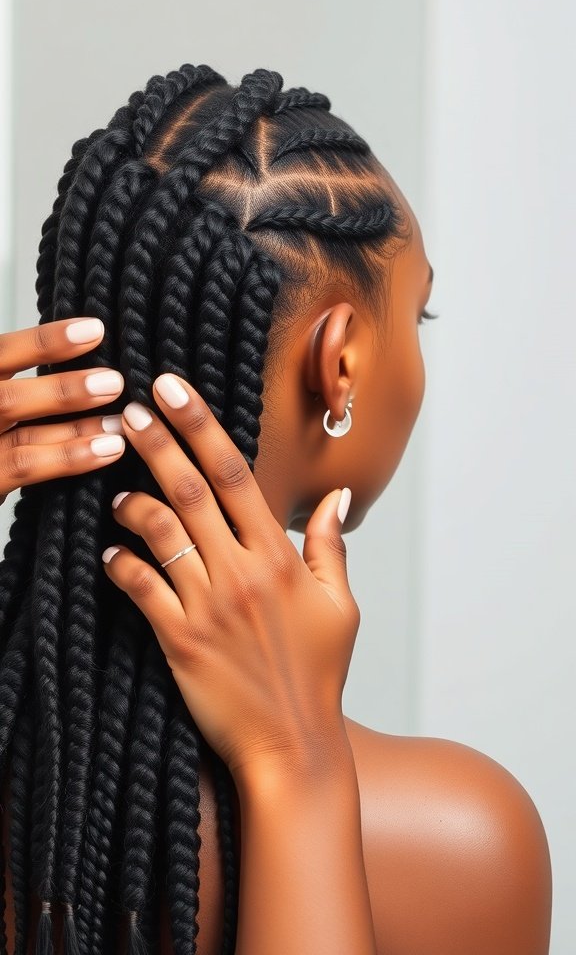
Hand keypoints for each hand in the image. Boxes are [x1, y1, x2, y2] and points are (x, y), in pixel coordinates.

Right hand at [0, 317, 126, 506]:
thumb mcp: (5, 395)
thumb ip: (32, 384)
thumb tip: (92, 359)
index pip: (3, 353)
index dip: (45, 341)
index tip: (95, 330)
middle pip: (8, 397)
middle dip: (63, 389)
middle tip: (114, 383)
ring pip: (23, 435)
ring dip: (76, 428)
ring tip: (119, 424)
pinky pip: (25, 467)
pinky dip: (68, 458)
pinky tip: (106, 451)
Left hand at [101, 373, 357, 783]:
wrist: (293, 742)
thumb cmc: (318, 673)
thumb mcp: (341, 606)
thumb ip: (329, 547)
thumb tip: (335, 497)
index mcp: (279, 557)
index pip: (236, 475)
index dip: (202, 427)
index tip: (175, 391)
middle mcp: (241, 573)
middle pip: (190, 490)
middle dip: (156, 443)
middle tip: (130, 410)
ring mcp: (208, 606)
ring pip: (160, 534)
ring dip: (132, 503)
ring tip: (115, 489)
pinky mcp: (181, 641)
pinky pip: (141, 589)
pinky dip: (123, 564)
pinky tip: (112, 552)